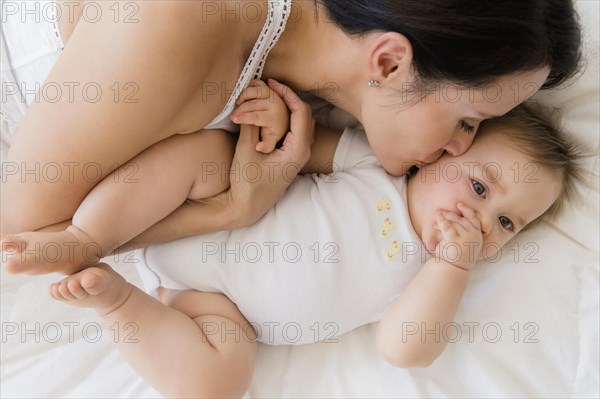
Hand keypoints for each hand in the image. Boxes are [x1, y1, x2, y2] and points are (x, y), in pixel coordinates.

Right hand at [220, 80, 314, 227]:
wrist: (248, 207)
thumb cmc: (246, 183)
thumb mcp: (245, 152)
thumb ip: (250, 125)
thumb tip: (250, 101)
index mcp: (297, 150)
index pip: (301, 112)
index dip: (288, 93)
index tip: (272, 83)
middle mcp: (302, 152)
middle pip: (305, 115)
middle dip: (289, 97)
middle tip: (271, 86)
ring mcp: (298, 155)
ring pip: (301, 123)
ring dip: (289, 107)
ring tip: (270, 95)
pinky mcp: (291, 157)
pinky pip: (295, 131)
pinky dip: (286, 117)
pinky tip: (270, 112)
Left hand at [434, 202, 482, 269]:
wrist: (452, 269)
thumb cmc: (455, 256)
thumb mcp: (463, 242)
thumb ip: (462, 231)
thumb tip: (450, 216)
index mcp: (477, 236)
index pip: (475, 219)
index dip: (467, 210)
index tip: (459, 204)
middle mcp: (473, 236)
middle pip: (461, 219)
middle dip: (449, 215)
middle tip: (439, 212)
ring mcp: (465, 237)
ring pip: (453, 222)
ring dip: (443, 219)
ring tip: (435, 218)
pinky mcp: (455, 239)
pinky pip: (447, 226)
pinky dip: (441, 220)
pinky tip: (437, 216)